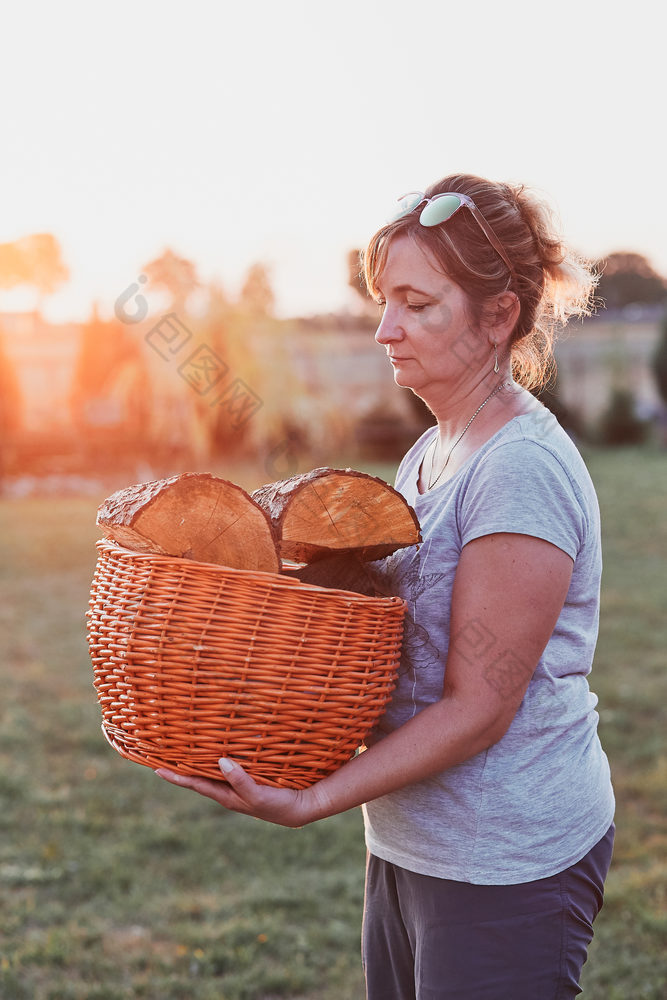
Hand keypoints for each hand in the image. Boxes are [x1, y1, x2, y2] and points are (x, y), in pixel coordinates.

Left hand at [154, 758, 320, 827]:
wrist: (301, 809)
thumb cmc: (278, 804)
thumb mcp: (257, 796)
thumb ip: (240, 781)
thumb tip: (220, 761)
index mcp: (226, 796)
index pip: (196, 784)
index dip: (177, 777)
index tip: (157, 769)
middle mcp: (228, 791)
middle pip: (199, 778)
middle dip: (182, 769)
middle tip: (164, 756)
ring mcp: (238, 786)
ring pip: (212, 773)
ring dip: (198, 764)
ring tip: (184, 751)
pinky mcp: (249, 779)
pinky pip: (227, 768)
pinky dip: (217, 761)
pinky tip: (217, 752)